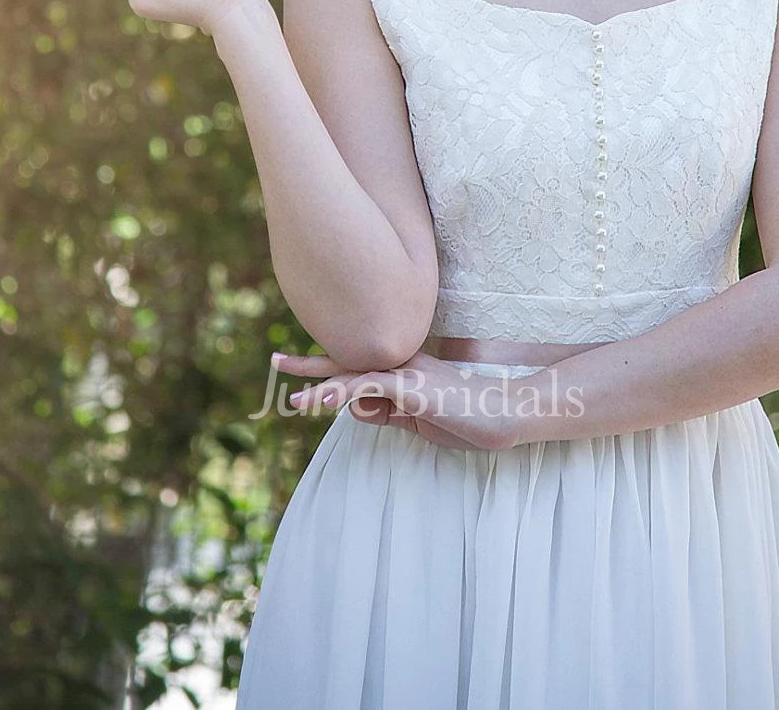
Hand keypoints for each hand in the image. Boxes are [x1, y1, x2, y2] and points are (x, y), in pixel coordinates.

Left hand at [270, 350, 520, 451]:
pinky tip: (326, 402)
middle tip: (275, 361)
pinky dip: (346, 393)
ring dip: (321, 389)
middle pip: (347, 360)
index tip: (298, 368)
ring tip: (294, 401)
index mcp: (402, 369)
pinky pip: (371, 387)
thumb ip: (386, 412)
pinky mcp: (413, 388)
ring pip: (354, 376)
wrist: (502, 414)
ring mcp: (407, 373)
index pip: (358, 365)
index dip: (328, 369)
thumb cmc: (464, 418)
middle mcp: (401, 364)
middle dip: (310, 364)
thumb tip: (355, 410)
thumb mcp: (417, 419)